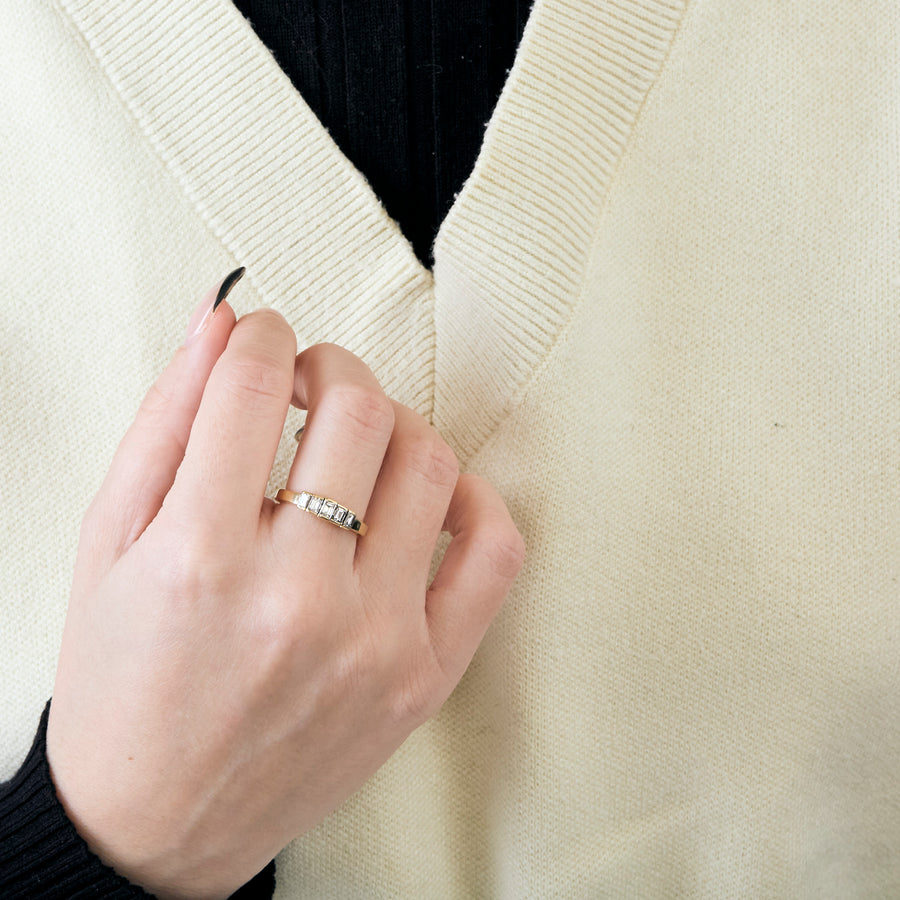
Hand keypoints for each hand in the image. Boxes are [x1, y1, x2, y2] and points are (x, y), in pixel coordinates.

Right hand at [46, 271, 524, 898]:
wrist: (161, 820)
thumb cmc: (125, 683)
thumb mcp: (109, 542)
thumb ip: (167, 420)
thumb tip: (223, 324)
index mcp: (201, 558)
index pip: (256, 387)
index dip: (261, 334)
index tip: (262, 337)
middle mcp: (298, 598)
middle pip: (359, 411)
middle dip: (330, 366)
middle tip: (307, 381)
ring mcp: (376, 640)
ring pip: (429, 462)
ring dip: (394, 422)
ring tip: (357, 439)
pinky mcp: (425, 674)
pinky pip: (494, 551)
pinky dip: (472, 496)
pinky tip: (428, 493)